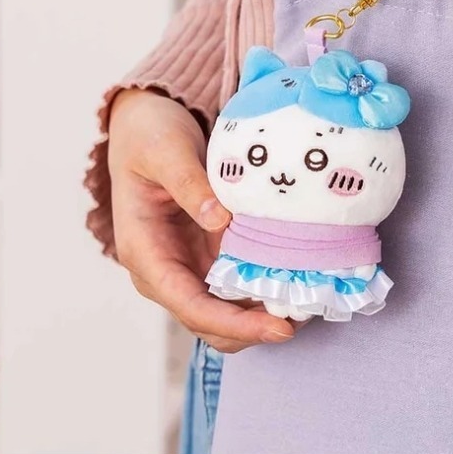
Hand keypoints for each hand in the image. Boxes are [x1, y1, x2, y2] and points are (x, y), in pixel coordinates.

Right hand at [108, 88, 295, 352]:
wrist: (144, 124)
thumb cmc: (148, 136)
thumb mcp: (165, 151)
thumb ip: (189, 183)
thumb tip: (219, 219)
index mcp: (144, 251)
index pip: (188, 304)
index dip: (233, 323)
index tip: (278, 327)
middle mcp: (163, 271)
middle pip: (208, 322)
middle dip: (254, 328)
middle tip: (304, 315)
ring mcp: (187, 266)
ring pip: (225, 314)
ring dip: (262, 317)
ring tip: (308, 304)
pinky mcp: (207, 256)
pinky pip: (236, 288)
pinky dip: (264, 293)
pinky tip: (297, 282)